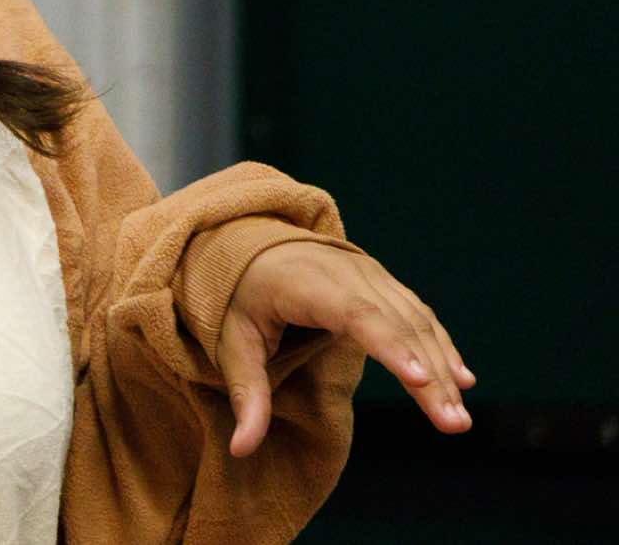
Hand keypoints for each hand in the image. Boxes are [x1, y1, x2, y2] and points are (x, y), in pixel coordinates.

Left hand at [219, 240, 472, 455]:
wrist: (252, 243)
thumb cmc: (240, 296)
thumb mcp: (232, 341)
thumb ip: (245, 393)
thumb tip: (238, 450)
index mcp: (307, 283)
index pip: (356, 315)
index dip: (390, 346)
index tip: (420, 381)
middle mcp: (347, 272)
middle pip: (397, 325)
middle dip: (428, 376)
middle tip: (453, 424)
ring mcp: (370, 273)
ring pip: (415, 322)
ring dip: (441, 369)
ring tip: (457, 418)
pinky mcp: (383, 281)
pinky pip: (418, 314)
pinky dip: (440, 346)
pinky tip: (462, 379)